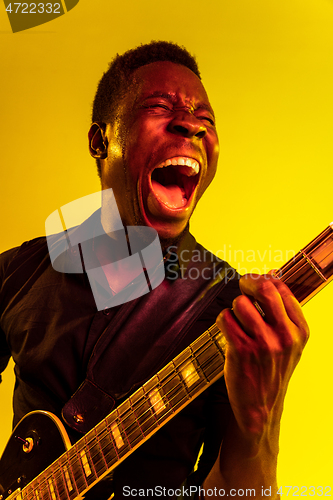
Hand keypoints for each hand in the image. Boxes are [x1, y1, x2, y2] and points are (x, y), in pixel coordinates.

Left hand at [216, 274, 308, 441]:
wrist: (261, 407)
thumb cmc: (272, 370)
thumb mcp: (289, 342)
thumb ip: (283, 309)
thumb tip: (272, 272)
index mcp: (300, 330)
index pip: (282, 288)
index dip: (264, 279)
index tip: (254, 284)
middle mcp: (285, 335)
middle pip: (263, 289)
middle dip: (247, 283)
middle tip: (242, 288)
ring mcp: (264, 343)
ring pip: (240, 303)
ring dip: (234, 309)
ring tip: (238, 322)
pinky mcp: (242, 350)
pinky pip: (225, 318)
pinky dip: (223, 321)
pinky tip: (229, 332)